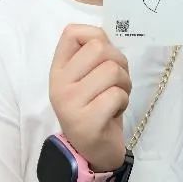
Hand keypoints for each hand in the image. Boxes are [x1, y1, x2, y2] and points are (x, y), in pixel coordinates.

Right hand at [49, 25, 130, 171]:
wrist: (95, 149)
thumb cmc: (96, 105)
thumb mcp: (86, 77)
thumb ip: (92, 54)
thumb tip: (105, 34)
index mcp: (58, 69)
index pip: (72, 32)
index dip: (96, 36)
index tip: (103, 56)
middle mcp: (59, 84)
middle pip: (99, 48)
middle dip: (119, 61)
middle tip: (117, 80)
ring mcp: (70, 103)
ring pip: (112, 70)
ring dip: (124, 83)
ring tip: (117, 96)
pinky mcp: (87, 121)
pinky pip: (116, 94)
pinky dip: (124, 101)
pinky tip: (114, 111)